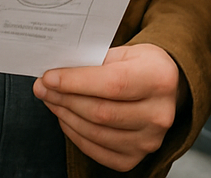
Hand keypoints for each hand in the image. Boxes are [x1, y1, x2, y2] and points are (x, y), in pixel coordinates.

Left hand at [33, 43, 184, 170]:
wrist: (168, 89)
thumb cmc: (143, 66)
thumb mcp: (127, 52)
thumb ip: (97, 61)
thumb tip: (58, 73)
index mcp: (159, 79)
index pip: (112, 84)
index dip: (76, 82)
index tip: (49, 77)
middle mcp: (158, 113)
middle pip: (100, 111)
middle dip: (65, 99)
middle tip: (42, 88)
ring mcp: (148, 140)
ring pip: (95, 132)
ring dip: (66, 116)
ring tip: (51, 100)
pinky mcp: (136, 158)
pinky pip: (97, 150)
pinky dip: (75, 134)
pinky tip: (66, 118)